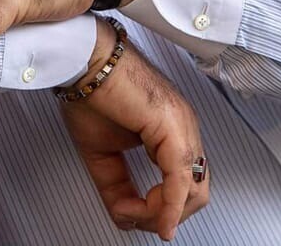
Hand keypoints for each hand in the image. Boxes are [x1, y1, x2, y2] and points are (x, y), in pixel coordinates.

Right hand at [61, 21, 208, 239]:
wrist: (85, 62)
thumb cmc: (92, 92)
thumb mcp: (102, 153)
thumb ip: (118, 187)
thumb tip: (127, 217)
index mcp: (173, 132)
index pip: (183, 186)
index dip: (158, 209)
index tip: (127, 212)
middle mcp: (185, 130)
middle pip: (195, 193)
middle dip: (164, 216)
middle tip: (135, 218)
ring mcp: (183, 128)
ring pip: (192, 192)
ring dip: (162, 214)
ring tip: (132, 211)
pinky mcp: (173, 128)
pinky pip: (179, 180)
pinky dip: (167, 206)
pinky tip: (155, 217)